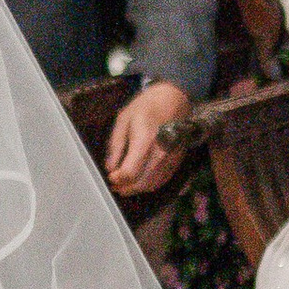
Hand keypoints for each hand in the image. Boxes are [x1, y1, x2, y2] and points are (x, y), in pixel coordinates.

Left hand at [104, 78, 193, 196]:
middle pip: (141, 183)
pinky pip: (162, 180)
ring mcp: (172, 159)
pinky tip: (138, 182)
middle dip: (125, 188)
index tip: (110, 176)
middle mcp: (161, 152)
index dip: (118, 179)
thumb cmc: (146, 107)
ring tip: (123, 186)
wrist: (174, 100)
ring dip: (136, 189)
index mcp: (145, 139)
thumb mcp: (123, 120)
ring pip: (152, 185)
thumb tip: (110, 168)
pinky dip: (148, 185)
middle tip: (114, 185)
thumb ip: (116, 145)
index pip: (131, 171)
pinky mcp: (177, 161)